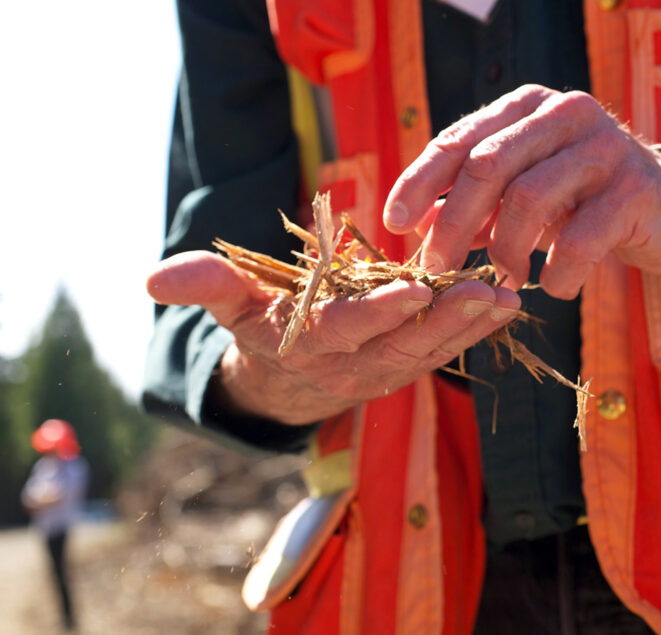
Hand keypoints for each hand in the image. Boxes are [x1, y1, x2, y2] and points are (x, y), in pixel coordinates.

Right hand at [146, 251, 520, 424]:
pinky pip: (445, 351)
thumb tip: (151, 278)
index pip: (343, 330)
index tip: (412, 290)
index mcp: (307, 344)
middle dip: (444, 319)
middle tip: (484, 291)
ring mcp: (385, 370)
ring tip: (508, 297)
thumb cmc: (258, 327)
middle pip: (401, 343)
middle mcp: (351, 365)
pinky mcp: (408, 366)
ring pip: (432, 350)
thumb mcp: (230, 305)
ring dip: (471, 326)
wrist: (286, 382)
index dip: (376, 314)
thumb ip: (204, 285)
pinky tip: (508, 305)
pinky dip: (476, 331)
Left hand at [382, 85, 660, 298]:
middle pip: (487, 165)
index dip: (420, 182)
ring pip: (528, 198)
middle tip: (438, 270)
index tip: (394, 223)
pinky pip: (582, 237)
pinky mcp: (636, 188)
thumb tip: (414, 226)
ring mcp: (603, 146)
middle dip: (454, 223)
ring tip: (505, 280)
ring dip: (506, 251)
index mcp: (525, 108)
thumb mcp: (520, 195)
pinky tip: (556, 287)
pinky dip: (559, 271)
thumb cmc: (580, 200)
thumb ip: (471, 202)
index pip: (459, 140)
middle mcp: (562, 114)